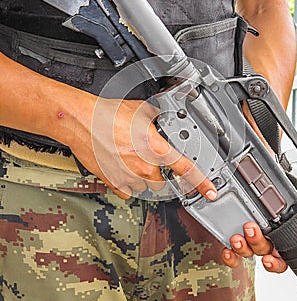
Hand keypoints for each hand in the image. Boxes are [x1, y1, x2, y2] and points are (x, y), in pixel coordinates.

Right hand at [64, 95, 216, 199]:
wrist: (82, 121)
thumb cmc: (107, 114)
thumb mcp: (141, 109)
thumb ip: (156, 117)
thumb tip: (160, 115)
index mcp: (155, 148)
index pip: (185, 169)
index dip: (201, 182)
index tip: (209, 191)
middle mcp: (144, 166)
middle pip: (162, 181)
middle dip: (159, 173)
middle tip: (148, 158)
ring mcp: (128, 176)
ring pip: (144, 186)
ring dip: (143, 177)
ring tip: (131, 160)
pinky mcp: (113, 182)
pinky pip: (127, 191)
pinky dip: (127, 183)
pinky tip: (122, 169)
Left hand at [222, 207, 296, 272]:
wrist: (265, 190)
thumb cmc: (284, 205)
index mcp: (281, 243)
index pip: (279, 261)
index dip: (274, 264)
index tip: (269, 260)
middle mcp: (265, 244)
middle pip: (261, 251)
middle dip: (255, 242)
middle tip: (251, 228)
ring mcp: (249, 242)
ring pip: (245, 251)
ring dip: (241, 247)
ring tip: (237, 237)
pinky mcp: (234, 238)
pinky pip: (231, 252)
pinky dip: (229, 254)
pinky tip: (227, 249)